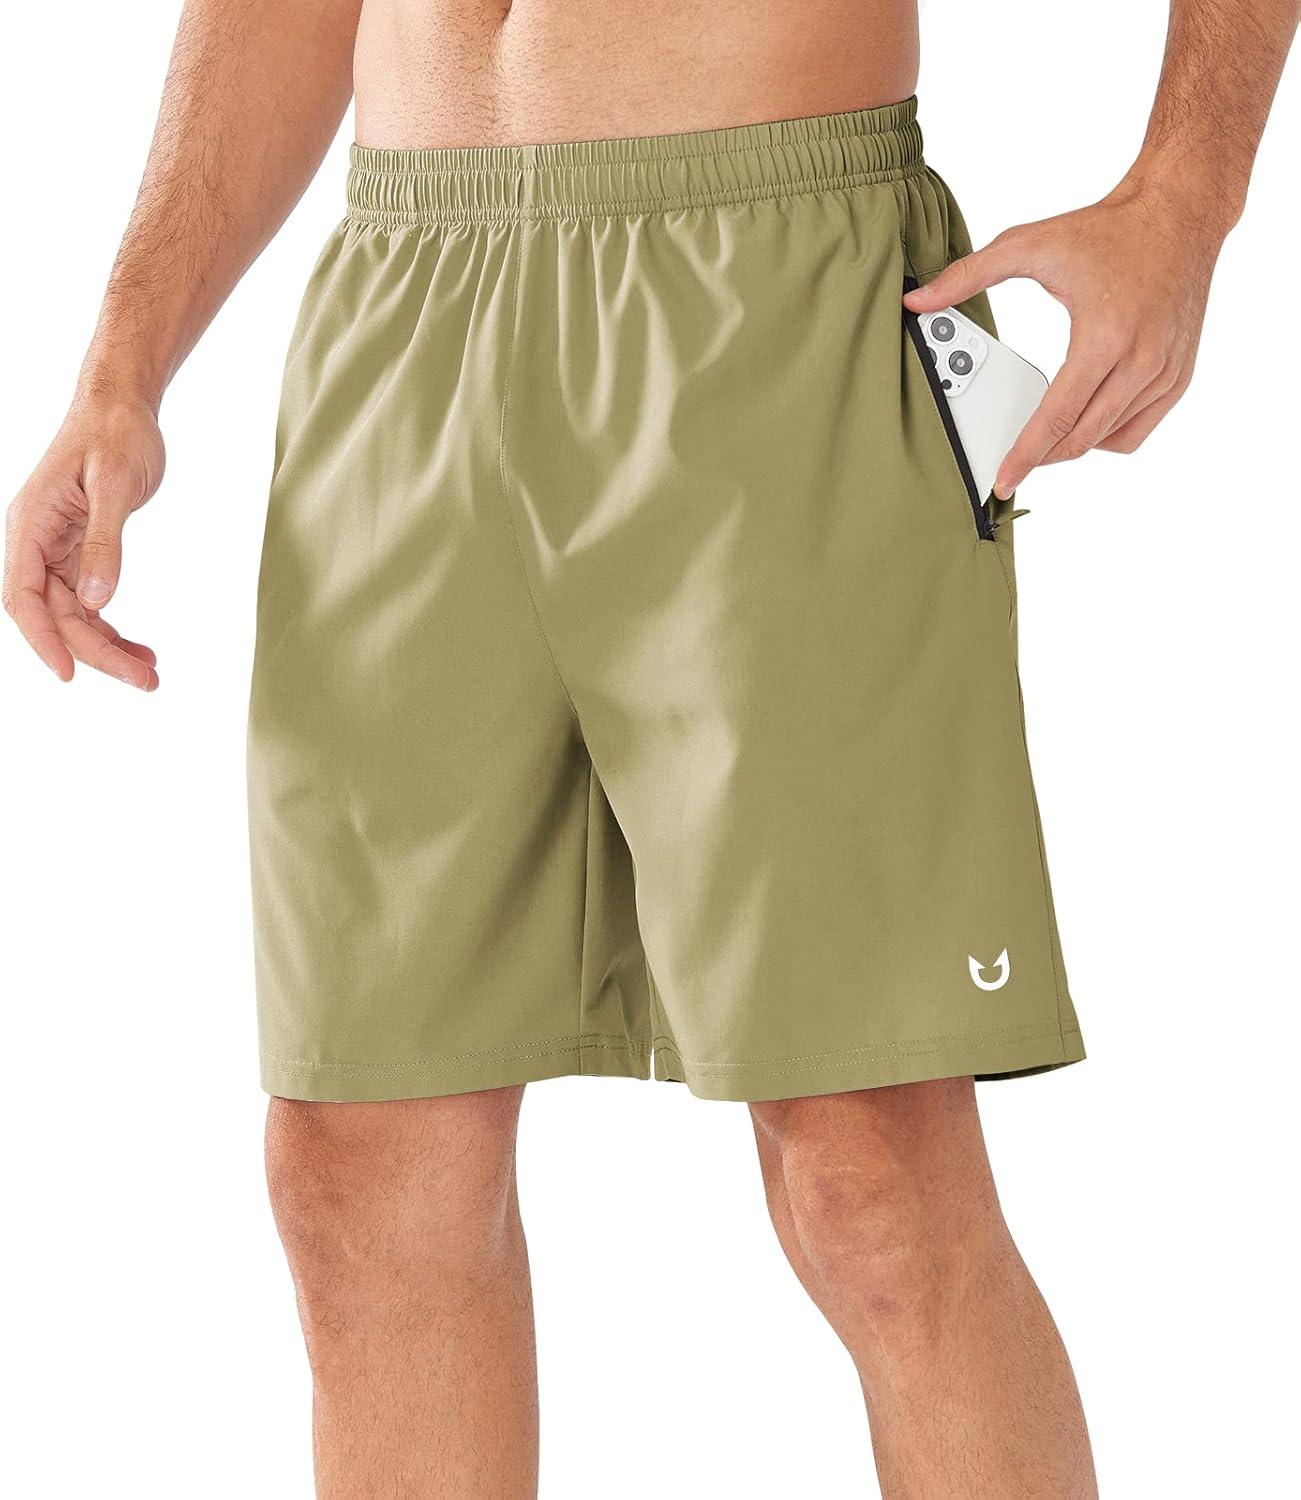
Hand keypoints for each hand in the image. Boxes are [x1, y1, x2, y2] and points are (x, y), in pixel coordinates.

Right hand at [3, 394, 163, 688]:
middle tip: (146, 681)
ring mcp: (55, 549)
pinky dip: (111, 626)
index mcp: (30, 524)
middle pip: (55, 614)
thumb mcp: (114, 485)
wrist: (123, 406)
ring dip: (107, 646)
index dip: (43, 639)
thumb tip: (97, 600)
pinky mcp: (78, 551)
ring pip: (73, 613)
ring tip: (149, 672)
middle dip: (96, 652)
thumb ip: (104, 542)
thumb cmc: (116, 434)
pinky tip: (140, 648)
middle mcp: (35, 541)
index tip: (70, 674)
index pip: (23, 595)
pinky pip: (88, 601)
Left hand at [904, 181, 1225, 497]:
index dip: (1025, 455)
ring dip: (1071, 447)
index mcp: (1105, 336)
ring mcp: (1165, 371)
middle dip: (1042, 459)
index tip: (1003, 480)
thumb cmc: (1108, 230)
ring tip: (1043, 439)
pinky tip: (1083, 423)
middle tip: (1013, 465)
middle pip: (1081, 439)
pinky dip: (1106, 437)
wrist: (1178, 213)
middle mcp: (1141, 360)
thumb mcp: (1030, 245)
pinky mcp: (1178, 376)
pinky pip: (1136, 431)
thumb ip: (969, 275)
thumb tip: (918, 302)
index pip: (1056, 417)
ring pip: (1109, 440)